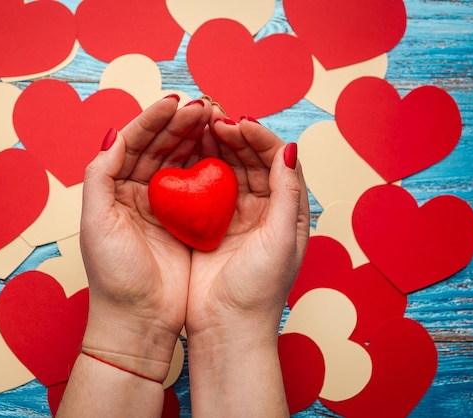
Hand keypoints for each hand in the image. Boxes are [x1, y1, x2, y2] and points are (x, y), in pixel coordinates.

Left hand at [79, 96, 211, 380]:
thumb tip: (114, 134)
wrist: (140, 321)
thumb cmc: (114, 276)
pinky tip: (223, 149)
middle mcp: (137, 192)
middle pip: (159, 147)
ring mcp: (164, 206)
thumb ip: (99, 176)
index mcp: (113, 189)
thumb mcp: (97, 223)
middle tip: (203, 106)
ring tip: (215, 119)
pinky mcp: (187, 222)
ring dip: (196, 138)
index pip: (133, 143)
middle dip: (179, 124)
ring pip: (181, 161)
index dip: (152, 120)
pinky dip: (210, 165)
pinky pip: (200, 185)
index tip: (175, 102)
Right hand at [185, 109, 309, 415]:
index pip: (276, 160)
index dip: (258, 137)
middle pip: (248, 159)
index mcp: (286, 210)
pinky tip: (182, 153)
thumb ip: (288, 193)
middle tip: (212, 118)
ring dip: (212, 146)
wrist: (227, 328)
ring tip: (197, 127)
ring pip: (224, 168)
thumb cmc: (259, 289)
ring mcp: (232, 215)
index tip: (237, 122)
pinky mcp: (206, 225)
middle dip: (233, 135)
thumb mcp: (282, 239)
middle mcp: (261, 208)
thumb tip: (291, 148)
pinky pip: (201, 187)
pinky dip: (194, 167)